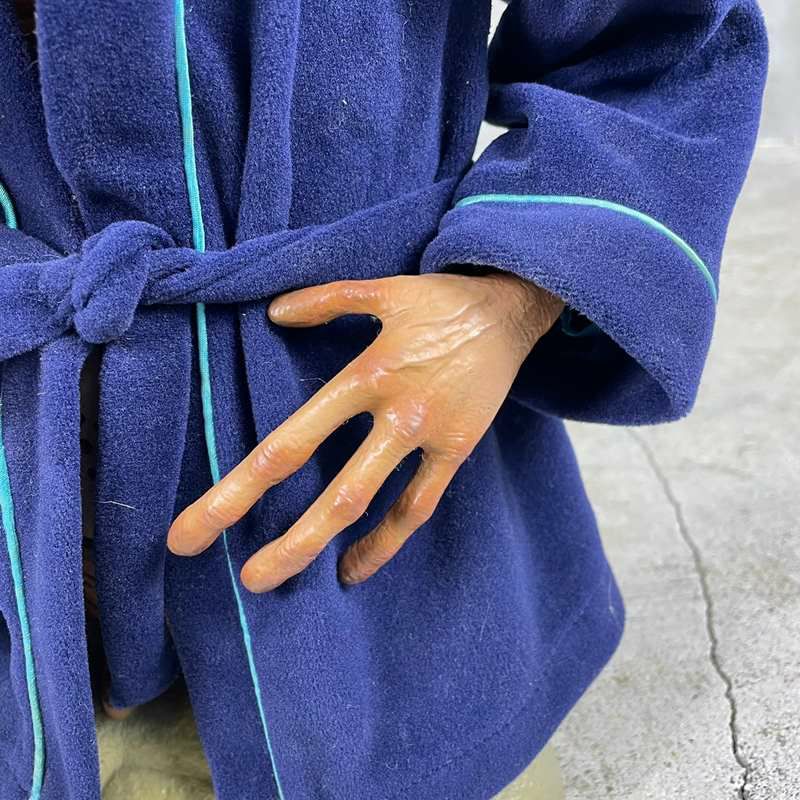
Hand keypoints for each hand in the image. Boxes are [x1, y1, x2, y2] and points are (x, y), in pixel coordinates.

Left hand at [167, 272, 562, 590]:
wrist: (513, 308)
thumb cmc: (441, 300)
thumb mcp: (382, 289)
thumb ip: (324, 300)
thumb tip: (273, 315)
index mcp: (366, 374)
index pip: (289, 443)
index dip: (238, 490)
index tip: (197, 528)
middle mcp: (396, 413)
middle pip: (331, 493)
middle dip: (283, 544)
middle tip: (245, 583)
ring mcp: (431, 437)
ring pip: (374, 507)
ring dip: (326, 548)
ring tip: (284, 584)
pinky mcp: (458, 450)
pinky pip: (420, 507)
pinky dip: (386, 542)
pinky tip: (352, 567)